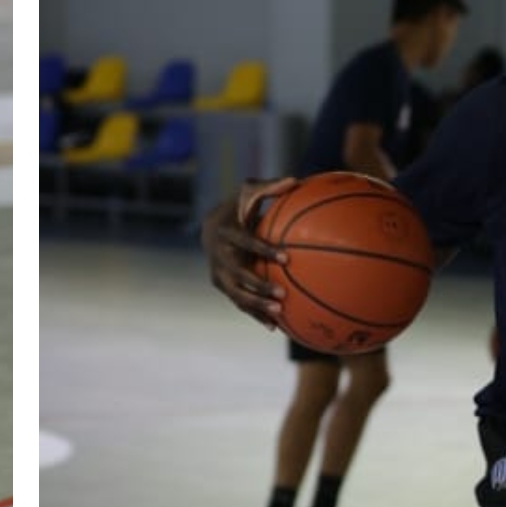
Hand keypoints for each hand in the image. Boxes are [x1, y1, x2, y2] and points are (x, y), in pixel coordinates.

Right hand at [202, 178, 292, 326]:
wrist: (209, 228)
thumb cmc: (238, 207)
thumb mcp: (249, 193)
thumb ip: (270, 188)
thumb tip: (296, 180)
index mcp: (225, 232)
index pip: (245, 242)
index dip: (263, 250)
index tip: (287, 258)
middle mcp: (218, 256)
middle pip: (238, 275)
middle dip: (259, 286)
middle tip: (283, 294)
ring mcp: (218, 274)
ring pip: (237, 295)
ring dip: (257, 306)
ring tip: (280, 314)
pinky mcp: (223, 287)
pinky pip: (240, 304)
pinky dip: (255, 315)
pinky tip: (275, 327)